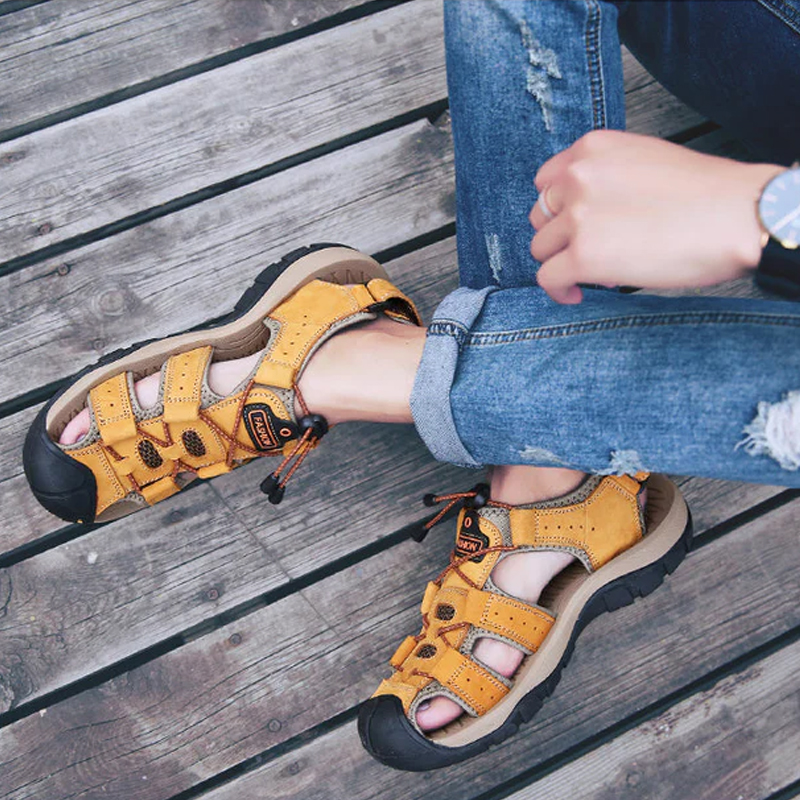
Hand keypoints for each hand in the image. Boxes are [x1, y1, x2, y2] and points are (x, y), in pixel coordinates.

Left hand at [529, 130, 781, 302]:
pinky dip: (558, 290)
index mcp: (593, 148)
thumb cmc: (705, 193)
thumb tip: (582, 219)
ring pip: (540, 248)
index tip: (576, 224)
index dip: (559, 208)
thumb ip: (606, 178)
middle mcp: (578, 177)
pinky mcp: (584, 256)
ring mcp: (579, 217)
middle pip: (540, 217)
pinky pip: (547, 278)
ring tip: (595, 271)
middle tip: (592, 249)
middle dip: (560, 236)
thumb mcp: (645, 160)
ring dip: (562, 262)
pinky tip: (576, 293)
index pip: (546, 181)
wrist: (740, 215)